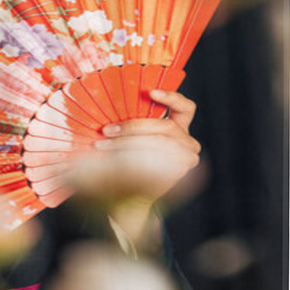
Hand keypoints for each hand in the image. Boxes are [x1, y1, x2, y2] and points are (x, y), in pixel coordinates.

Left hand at [67, 89, 201, 204]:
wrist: (131, 197)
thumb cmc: (129, 161)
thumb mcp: (133, 138)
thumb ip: (134, 124)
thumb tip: (115, 109)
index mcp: (180, 128)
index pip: (186, 108)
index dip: (171, 98)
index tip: (150, 92)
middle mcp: (188, 142)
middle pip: (165, 127)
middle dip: (133, 127)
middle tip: (106, 130)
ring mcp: (186, 159)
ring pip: (158, 142)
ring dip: (126, 142)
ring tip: (102, 145)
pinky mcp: (178, 174)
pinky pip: (156, 161)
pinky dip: (131, 158)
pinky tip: (113, 159)